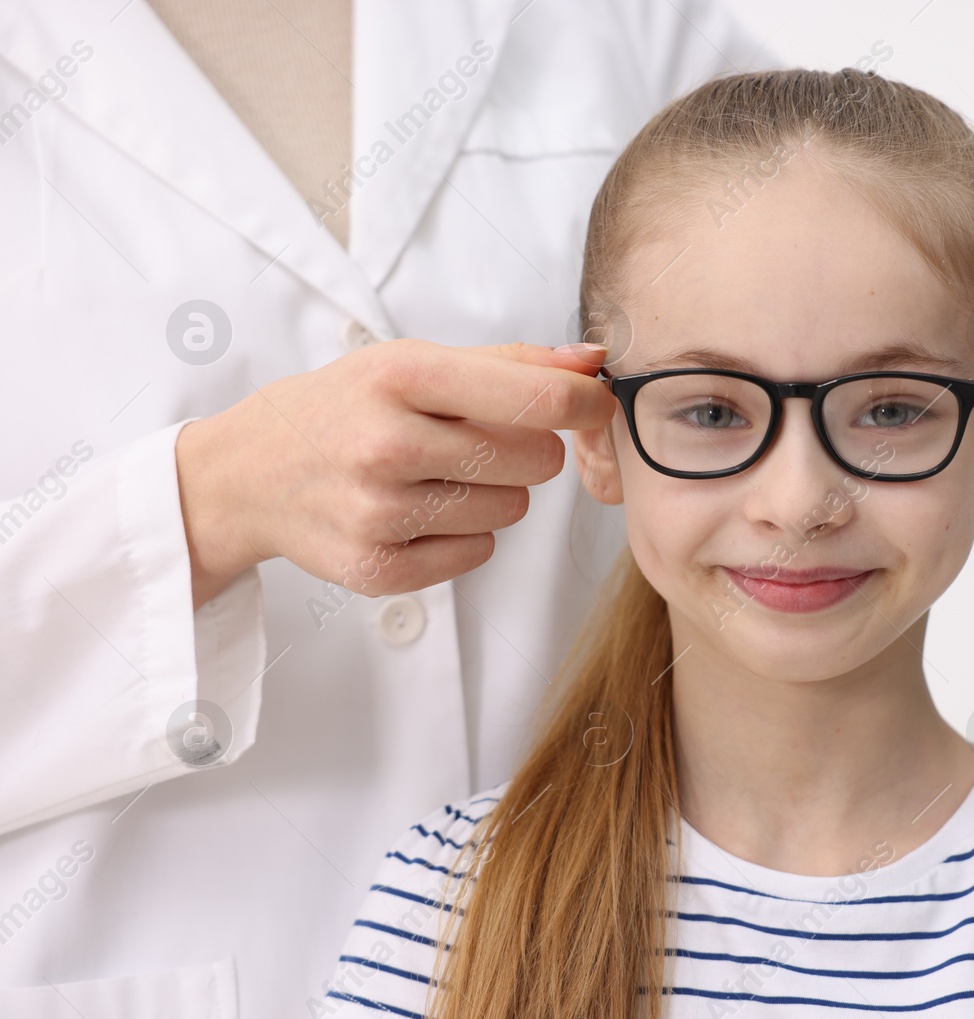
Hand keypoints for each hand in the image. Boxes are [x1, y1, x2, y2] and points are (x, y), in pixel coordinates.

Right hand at [175, 340, 615, 607]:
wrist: (247, 474)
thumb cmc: (343, 408)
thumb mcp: (412, 362)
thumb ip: (510, 361)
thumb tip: (594, 361)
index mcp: (402, 376)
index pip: (538, 398)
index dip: (585, 404)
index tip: (592, 405)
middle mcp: (387, 443)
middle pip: (536, 459)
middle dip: (525, 449)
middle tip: (476, 441)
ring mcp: (380, 512)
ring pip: (514, 509)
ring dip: (494, 493)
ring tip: (437, 475)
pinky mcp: (378, 568)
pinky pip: (480, 553)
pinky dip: (463, 534)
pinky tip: (417, 511)